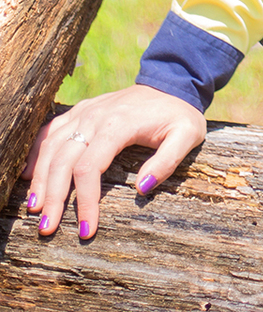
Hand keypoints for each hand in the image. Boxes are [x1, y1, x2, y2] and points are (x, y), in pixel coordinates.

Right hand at [22, 85, 205, 240]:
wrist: (172, 81)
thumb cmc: (179, 114)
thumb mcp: (187, 135)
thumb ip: (169, 161)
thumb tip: (143, 188)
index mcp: (118, 125)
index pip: (89, 168)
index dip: (84, 202)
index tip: (86, 230)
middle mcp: (95, 116)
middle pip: (62, 160)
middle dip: (52, 197)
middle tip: (47, 228)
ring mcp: (85, 112)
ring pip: (51, 146)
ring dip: (38, 178)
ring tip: (34, 208)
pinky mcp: (81, 110)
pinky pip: (51, 130)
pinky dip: (36, 151)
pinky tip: (26, 173)